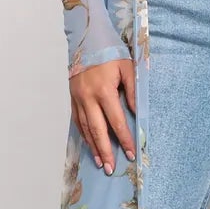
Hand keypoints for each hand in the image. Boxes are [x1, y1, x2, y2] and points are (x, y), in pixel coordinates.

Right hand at [70, 56, 136, 173]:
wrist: (86, 39)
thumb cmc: (110, 52)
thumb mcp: (128, 68)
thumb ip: (134, 91)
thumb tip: (138, 113)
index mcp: (104, 90)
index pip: (116, 121)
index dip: (124, 139)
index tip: (130, 153)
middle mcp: (88, 97)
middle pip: (98, 130)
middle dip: (105, 151)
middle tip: (111, 169)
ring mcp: (77, 99)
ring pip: (86, 128)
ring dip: (93, 147)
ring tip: (101, 163)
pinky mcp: (72, 98)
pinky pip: (78, 121)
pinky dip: (84, 135)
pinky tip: (90, 146)